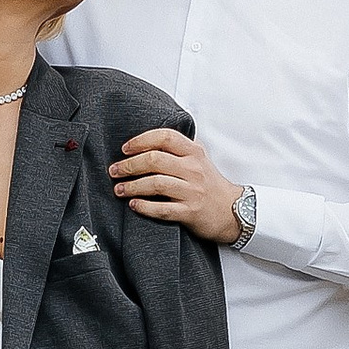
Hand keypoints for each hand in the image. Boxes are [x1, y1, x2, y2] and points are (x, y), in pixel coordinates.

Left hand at [111, 124, 244, 243]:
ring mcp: (192, 191)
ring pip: (155, 184)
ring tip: (119, 189)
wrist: (234, 211)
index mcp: (194, 152)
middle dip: (129, 165)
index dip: (141, 140)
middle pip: (154, 160)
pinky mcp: (190, 212)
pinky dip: (144, 207)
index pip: (164, 137)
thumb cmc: (211, 185)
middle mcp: (193, 169)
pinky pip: (162, 209)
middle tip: (114, 171)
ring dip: (132, 186)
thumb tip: (150, 138)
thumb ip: (181, 147)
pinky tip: (134, 205)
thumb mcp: (201, 159)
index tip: (125, 149)